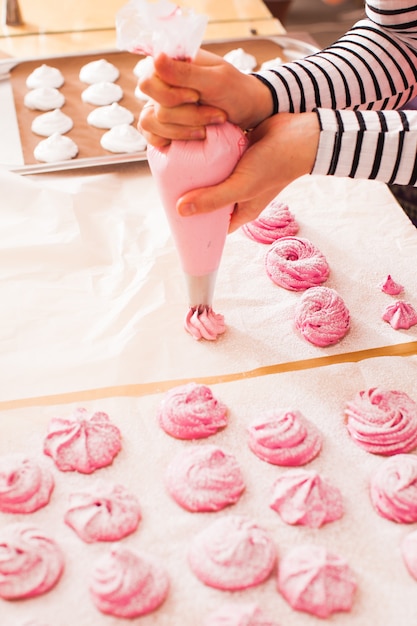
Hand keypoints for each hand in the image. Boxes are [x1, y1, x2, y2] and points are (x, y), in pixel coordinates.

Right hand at [138, 49, 273, 145]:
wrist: (247, 111)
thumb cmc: (235, 91)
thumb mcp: (217, 80)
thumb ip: (186, 73)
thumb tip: (156, 59)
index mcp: (169, 66)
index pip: (149, 83)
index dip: (171, 95)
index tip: (196, 97)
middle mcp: (160, 86)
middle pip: (156, 108)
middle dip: (188, 116)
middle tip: (216, 114)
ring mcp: (159, 107)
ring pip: (153, 124)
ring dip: (185, 130)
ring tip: (209, 127)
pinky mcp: (163, 127)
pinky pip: (153, 138)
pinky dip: (174, 140)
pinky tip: (195, 136)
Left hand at [175, 112, 319, 231]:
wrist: (300, 134)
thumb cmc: (274, 165)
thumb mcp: (241, 187)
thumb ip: (213, 199)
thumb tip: (180, 211)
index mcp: (241, 211)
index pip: (213, 226)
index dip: (195, 226)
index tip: (175, 218)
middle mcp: (239, 194)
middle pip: (209, 201)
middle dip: (190, 197)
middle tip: (167, 190)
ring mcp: (238, 174)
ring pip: (210, 178)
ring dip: (195, 174)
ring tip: (172, 168)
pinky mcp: (237, 153)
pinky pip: (216, 157)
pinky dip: (204, 154)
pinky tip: (187, 147)